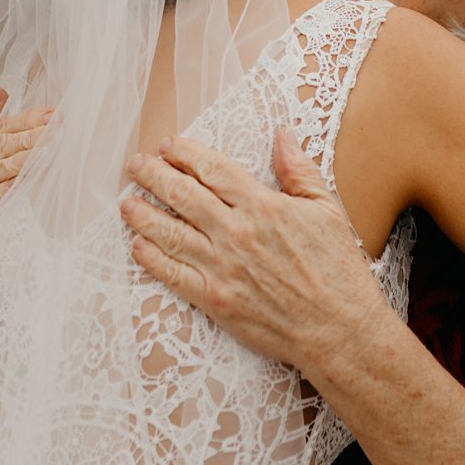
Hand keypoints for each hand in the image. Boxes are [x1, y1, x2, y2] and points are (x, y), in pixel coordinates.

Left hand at [120, 131, 389, 373]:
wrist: (338, 330)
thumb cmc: (338, 271)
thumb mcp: (327, 210)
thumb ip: (299, 170)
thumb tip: (282, 134)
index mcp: (264, 207)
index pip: (213, 170)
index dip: (186, 154)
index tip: (168, 145)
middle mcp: (237, 234)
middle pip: (184, 196)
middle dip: (155, 176)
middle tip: (136, 165)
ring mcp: (223, 268)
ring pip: (172, 234)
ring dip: (144, 215)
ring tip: (126, 202)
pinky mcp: (216, 301)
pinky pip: (175, 275)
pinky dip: (153, 260)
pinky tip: (138, 246)